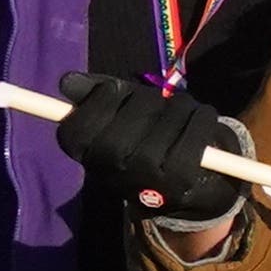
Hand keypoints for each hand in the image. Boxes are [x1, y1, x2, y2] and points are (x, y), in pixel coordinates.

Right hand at [51, 73, 239, 213]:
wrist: (186, 188)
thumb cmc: (146, 141)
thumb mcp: (119, 114)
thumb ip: (95, 94)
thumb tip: (68, 81)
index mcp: (84, 153)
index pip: (77, 124)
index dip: (102, 97)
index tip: (120, 93)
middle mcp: (109, 170)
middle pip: (128, 115)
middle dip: (148, 99)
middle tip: (160, 101)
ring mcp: (144, 178)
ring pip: (164, 121)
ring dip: (179, 106)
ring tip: (184, 108)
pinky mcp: (179, 180)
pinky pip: (192, 136)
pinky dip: (201, 118)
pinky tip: (202, 116)